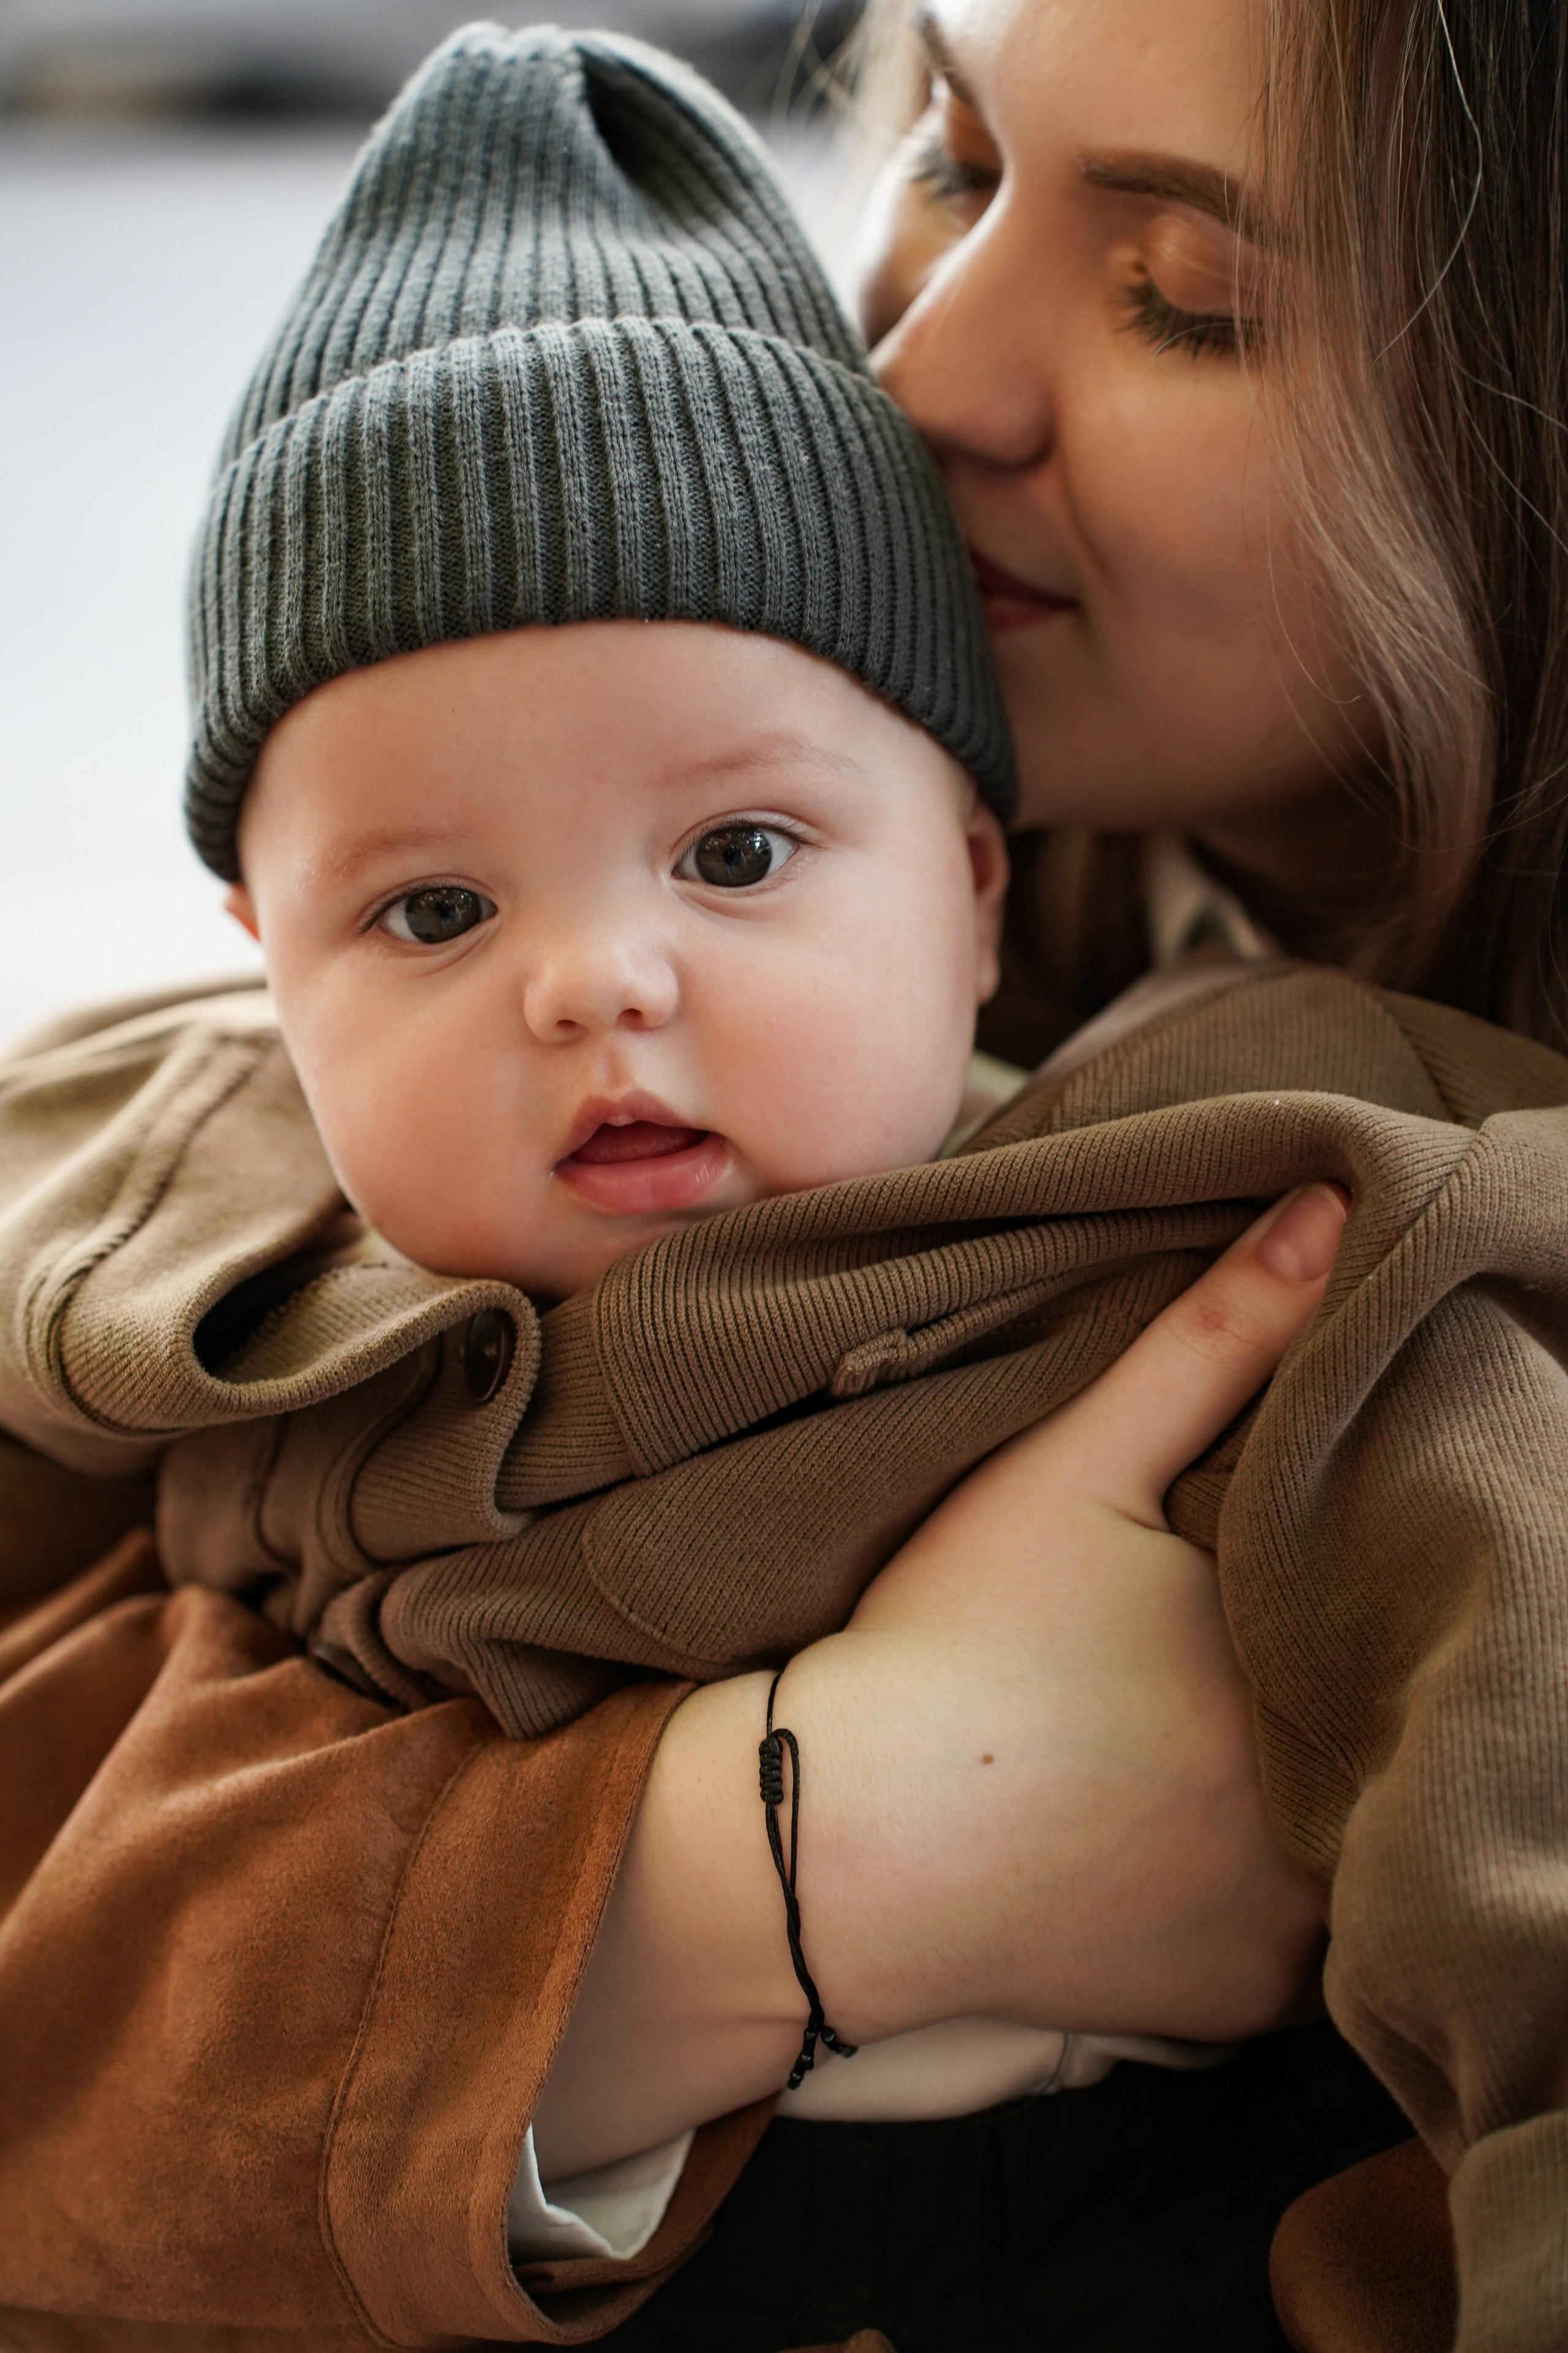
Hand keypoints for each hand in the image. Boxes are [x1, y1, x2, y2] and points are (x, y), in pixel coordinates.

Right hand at [533, 1184, 1344, 2178]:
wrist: (827, 1841)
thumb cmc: (949, 1639)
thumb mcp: (1075, 1463)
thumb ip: (1215, 1334)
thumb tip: (1335, 1207)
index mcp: (1305, 1674)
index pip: (1384, 1616)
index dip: (1335, 1585)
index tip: (1256, 1571)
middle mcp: (1323, 1822)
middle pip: (1363, 1727)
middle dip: (1310, 1688)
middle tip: (1203, 1653)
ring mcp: (1282, 1937)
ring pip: (1329, 1841)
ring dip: (1282, 1799)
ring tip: (1184, 1743)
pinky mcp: (1226, 2008)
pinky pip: (1275, 1949)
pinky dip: (1234, 1898)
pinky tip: (1156, 1841)